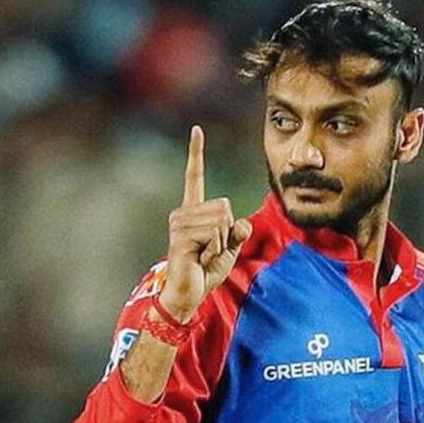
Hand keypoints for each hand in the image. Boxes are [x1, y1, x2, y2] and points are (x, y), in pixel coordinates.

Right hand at [159, 125, 251, 322]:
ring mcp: (180, 223)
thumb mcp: (231, 248)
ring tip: (205, 254)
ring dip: (222, 243)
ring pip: (222, 221)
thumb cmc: (207, 270)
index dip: (196, 153)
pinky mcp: (181, 235)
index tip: (196, 129)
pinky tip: (201, 258)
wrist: (189, 293)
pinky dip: (216, 249)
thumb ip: (239, 232)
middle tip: (212, 249)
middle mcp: (183, 212)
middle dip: (228, 231)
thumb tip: (243, 224)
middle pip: (225, 206)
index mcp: (195, 210)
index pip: (195, 176)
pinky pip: (215, 234)